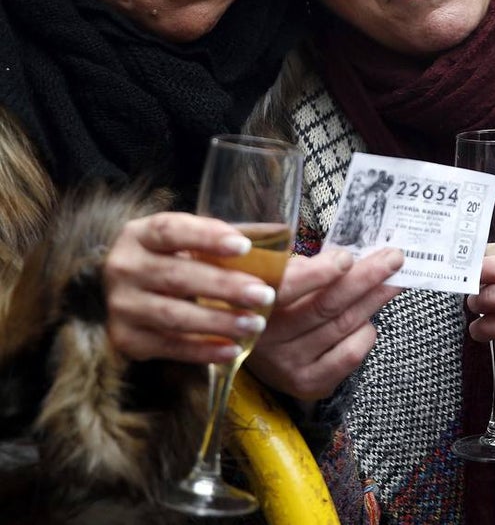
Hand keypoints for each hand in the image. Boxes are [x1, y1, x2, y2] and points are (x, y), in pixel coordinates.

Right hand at [104, 212, 277, 364]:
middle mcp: (124, 267)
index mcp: (141, 234)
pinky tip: (232, 350)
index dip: (207, 237)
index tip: (245, 246)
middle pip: (177, 277)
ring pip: (173, 315)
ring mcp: (121, 305)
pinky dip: (202, 350)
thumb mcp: (189, 243)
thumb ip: (225, 244)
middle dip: (225, 286)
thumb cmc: (174, 261)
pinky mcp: (125, 338)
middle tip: (264, 295)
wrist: (131, 294)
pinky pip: (168, 346)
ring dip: (218, 321)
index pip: (171, 230)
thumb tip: (287, 257)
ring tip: (254, 324)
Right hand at [247, 248, 403, 400]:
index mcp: (254, 304)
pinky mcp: (309, 383)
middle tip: (394, 258)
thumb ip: (302, 268)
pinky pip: (351, 354)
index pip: (287, 287)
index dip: (318, 273)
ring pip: (344, 326)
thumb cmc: (278, 304)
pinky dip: (366, 332)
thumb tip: (347, 256)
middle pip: (326, 306)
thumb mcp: (277, 279)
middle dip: (366, 278)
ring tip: (395, 280)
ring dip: (376, 299)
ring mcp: (289, 365)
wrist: (263, 356)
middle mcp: (267, 339)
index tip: (347, 257)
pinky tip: (367, 320)